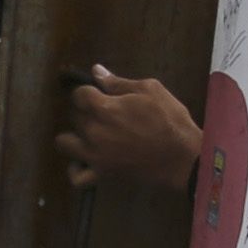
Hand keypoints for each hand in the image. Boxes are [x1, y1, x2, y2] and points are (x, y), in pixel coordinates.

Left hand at [57, 65, 200, 193]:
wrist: (183, 157)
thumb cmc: (170, 120)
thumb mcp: (151, 90)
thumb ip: (119, 82)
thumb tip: (96, 71)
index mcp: (104, 108)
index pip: (79, 94)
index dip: (89, 92)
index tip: (100, 94)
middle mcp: (93, 130)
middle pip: (74, 115)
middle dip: (86, 111)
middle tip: (106, 113)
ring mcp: (94, 154)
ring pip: (64, 142)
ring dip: (74, 136)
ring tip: (91, 135)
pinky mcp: (101, 174)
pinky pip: (76, 176)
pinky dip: (77, 169)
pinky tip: (85, 160)